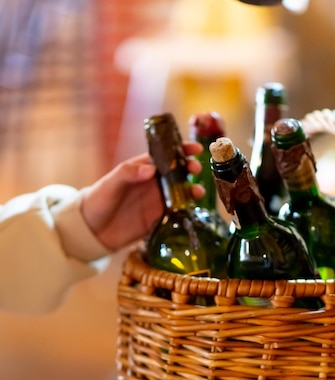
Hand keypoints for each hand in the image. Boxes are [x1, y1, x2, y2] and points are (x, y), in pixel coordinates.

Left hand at [81, 142, 203, 250]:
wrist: (91, 230)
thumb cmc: (98, 200)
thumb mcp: (110, 183)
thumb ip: (129, 173)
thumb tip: (151, 169)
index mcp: (142, 168)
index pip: (165, 155)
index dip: (181, 150)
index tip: (195, 149)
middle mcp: (153, 183)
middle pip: (177, 173)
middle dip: (190, 169)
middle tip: (195, 169)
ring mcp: (157, 201)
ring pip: (181, 193)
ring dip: (192, 190)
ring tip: (197, 192)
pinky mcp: (158, 219)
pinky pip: (177, 212)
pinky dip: (187, 210)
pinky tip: (192, 208)